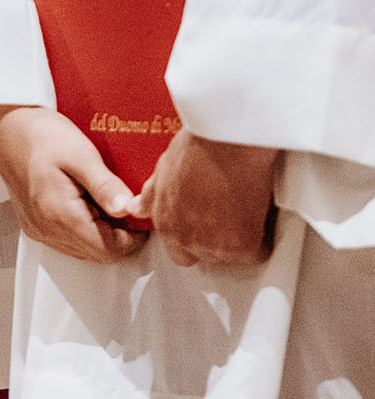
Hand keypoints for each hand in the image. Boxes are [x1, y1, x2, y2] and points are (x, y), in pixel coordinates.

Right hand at [0, 105, 145, 261]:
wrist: (9, 127)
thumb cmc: (41, 136)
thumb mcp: (82, 155)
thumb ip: (106, 186)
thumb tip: (128, 208)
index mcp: (60, 214)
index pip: (108, 250)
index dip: (131, 237)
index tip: (137, 214)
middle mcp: (46, 228)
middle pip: (96, 252)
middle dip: (115, 232)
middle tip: (118, 200)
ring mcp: (38, 229)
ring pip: (83, 248)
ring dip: (98, 230)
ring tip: (97, 197)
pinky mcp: (34, 225)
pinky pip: (67, 239)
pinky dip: (81, 226)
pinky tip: (81, 199)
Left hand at [130, 129, 277, 266]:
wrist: (226, 141)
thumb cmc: (198, 146)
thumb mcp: (164, 168)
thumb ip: (151, 195)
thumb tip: (135, 208)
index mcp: (164, 221)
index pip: (177, 251)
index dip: (194, 238)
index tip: (206, 225)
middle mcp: (184, 238)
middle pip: (202, 257)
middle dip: (214, 243)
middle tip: (228, 218)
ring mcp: (212, 245)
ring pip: (229, 258)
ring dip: (238, 240)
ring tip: (244, 211)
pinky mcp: (241, 246)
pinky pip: (257, 254)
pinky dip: (263, 238)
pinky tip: (261, 217)